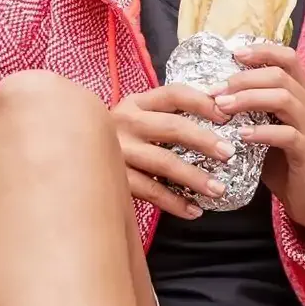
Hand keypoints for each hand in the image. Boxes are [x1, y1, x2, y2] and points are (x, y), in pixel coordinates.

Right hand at [111, 81, 236, 219]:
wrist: (76, 154)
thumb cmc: (122, 136)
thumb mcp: (139, 116)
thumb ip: (171, 112)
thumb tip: (220, 104)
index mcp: (136, 103)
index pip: (174, 94)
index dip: (202, 102)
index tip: (226, 115)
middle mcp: (125, 122)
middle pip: (172, 127)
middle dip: (204, 140)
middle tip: (228, 153)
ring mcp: (118, 151)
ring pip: (163, 162)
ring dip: (194, 177)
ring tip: (219, 189)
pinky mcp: (115, 178)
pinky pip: (150, 191)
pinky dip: (174, 202)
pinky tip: (194, 211)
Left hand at [215, 41, 304, 243]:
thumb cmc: (284, 161)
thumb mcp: (267, 128)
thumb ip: (251, 110)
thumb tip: (213, 93)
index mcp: (302, 94)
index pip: (289, 57)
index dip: (262, 50)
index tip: (233, 54)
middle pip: (281, 75)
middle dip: (244, 78)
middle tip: (215, 90)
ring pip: (284, 99)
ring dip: (248, 99)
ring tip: (222, 107)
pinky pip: (287, 135)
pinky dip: (262, 132)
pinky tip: (241, 135)